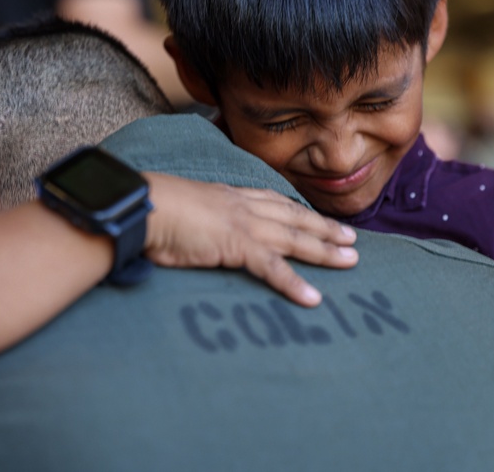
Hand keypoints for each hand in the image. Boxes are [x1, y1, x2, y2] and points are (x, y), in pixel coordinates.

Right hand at [142, 173, 357, 307]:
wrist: (142, 207)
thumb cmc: (153, 211)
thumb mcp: (185, 211)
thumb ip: (201, 222)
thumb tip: (199, 233)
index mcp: (230, 196)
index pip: (274, 202)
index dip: (300, 211)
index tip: (319, 217)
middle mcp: (243, 206)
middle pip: (294, 217)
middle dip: (325, 228)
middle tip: (352, 238)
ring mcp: (243, 224)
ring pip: (294, 238)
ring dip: (324, 251)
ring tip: (350, 261)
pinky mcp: (236, 245)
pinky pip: (272, 267)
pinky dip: (294, 283)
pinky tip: (313, 298)